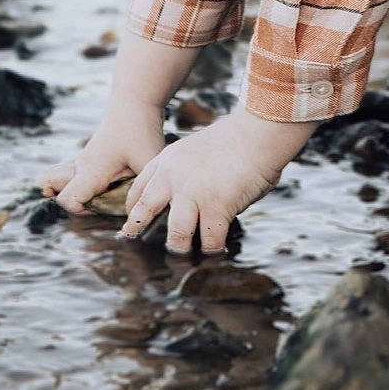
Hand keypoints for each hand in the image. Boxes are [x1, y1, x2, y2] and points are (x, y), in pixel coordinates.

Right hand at [38, 98, 165, 213]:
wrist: (135, 100)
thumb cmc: (140, 130)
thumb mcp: (148, 163)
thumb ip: (141, 191)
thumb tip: (137, 213)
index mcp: (91, 171)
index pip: (67, 200)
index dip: (79, 211)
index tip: (102, 207)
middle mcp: (81, 166)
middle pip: (51, 187)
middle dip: (70, 203)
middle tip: (97, 203)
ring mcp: (83, 160)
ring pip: (59, 179)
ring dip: (74, 192)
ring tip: (100, 195)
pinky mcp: (90, 157)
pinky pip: (73, 175)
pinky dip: (82, 184)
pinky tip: (107, 184)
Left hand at [119, 107, 314, 253]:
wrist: (256, 132)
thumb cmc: (236, 138)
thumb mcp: (196, 148)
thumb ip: (187, 173)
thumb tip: (191, 204)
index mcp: (167, 160)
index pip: (139, 188)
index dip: (133, 208)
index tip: (132, 221)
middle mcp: (173, 177)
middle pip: (145, 212)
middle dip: (139, 231)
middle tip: (137, 246)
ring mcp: (192, 194)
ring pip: (176, 236)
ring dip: (181, 248)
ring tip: (184, 258)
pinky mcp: (215, 207)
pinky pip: (210, 241)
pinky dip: (213, 249)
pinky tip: (215, 251)